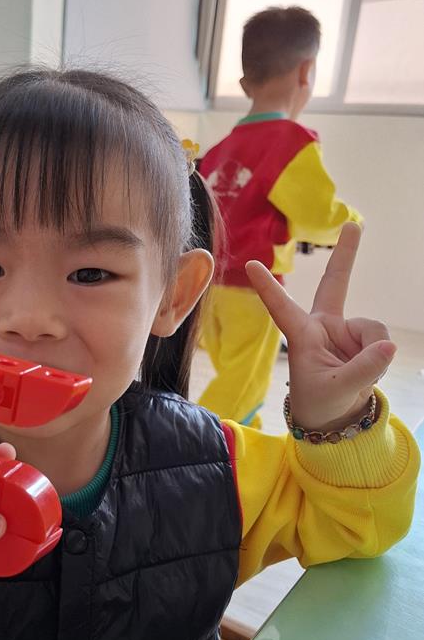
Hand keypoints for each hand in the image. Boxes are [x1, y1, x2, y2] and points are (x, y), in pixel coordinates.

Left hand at [246, 223, 395, 432]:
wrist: (336, 416)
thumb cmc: (321, 403)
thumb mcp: (337, 390)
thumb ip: (362, 370)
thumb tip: (389, 346)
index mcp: (301, 336)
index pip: (281, 309)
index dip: (268, 287)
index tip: (251, 264)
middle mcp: (321, 327)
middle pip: (335, 284)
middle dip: (346, 255)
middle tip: (353, 223)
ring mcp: (344, 330)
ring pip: (372, 330)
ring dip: (372, 355)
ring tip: (357, 374)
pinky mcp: (363, 339)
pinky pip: (382, 342)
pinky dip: (380, 359)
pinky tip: (368, 370)